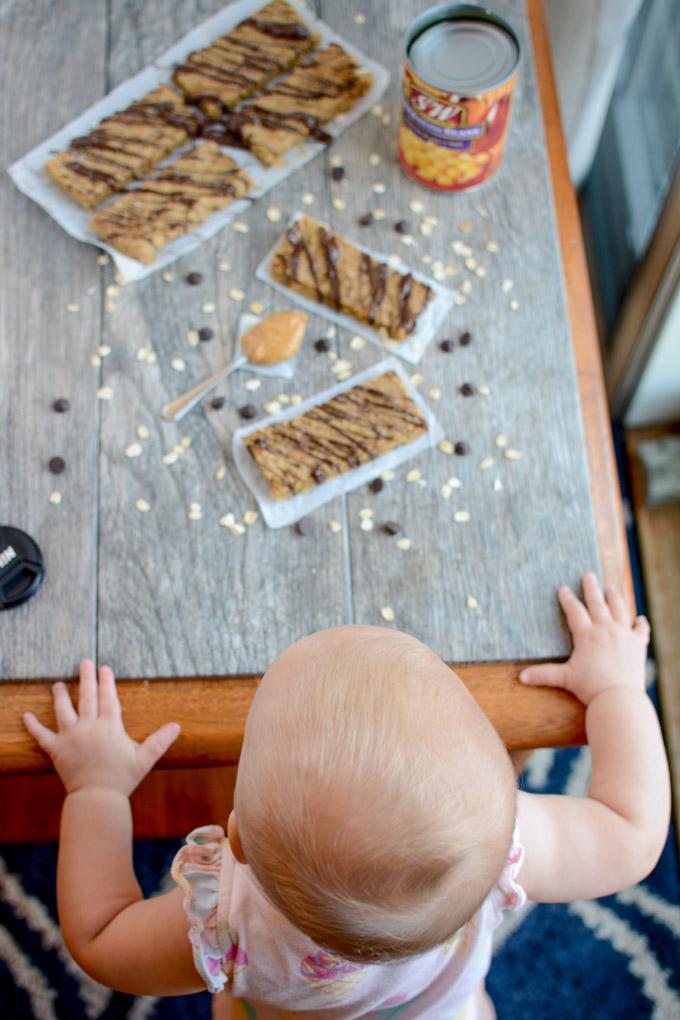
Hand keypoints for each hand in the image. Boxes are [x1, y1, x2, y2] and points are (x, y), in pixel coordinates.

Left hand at [23, 660, 180, 795]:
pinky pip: (42, 736)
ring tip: (58, 684)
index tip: (104, 668)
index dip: (106, 681)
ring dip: (60, 696)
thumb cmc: (122, 778)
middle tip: (84, 662)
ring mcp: (71, 737)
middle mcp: (88, 727)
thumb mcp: (144, 758)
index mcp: (109, 726)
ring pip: (63, 711)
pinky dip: (33, 725)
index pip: (108, 698)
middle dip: (86, 678)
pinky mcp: (57, 750)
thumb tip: (176, 726)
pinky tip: (26, 715)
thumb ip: (160, 740)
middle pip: (87, 697)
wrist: (97, 797)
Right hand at [519, 573, 649, 705]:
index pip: (574, 611)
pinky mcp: (638, 644)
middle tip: (588, 575)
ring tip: (611, 588)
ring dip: (614, 598)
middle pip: (597, 603)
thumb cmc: (590, 687)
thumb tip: (521, 677)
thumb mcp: (565, 678)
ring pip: (619, 610)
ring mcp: (624, 635)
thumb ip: (544, 674)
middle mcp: (606, 630)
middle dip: (591, 588)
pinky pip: (641, 630)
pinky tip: (640, 619)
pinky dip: (641, 624)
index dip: (567, 599)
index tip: (563, 589)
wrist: (618, 697)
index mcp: (587, 635)